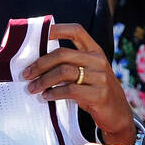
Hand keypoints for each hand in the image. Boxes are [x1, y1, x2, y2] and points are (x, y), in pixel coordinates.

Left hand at [24, 23, 135, 144]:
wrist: (118, 115)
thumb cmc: (95, 92)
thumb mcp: (87, 73)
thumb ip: (71, 64)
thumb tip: (36, 63)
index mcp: (95, 51)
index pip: (76, 31)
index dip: (57, 29)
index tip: (39, 34)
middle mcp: (98, 60)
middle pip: (63, 54)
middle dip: (40, 63)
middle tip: (26, 74)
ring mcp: (100, 77)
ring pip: (64, 72)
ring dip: (43, 80)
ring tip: (32, 88)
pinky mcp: (99, 94)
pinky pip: (70, 90)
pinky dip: (54, 93)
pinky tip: (46, 96)